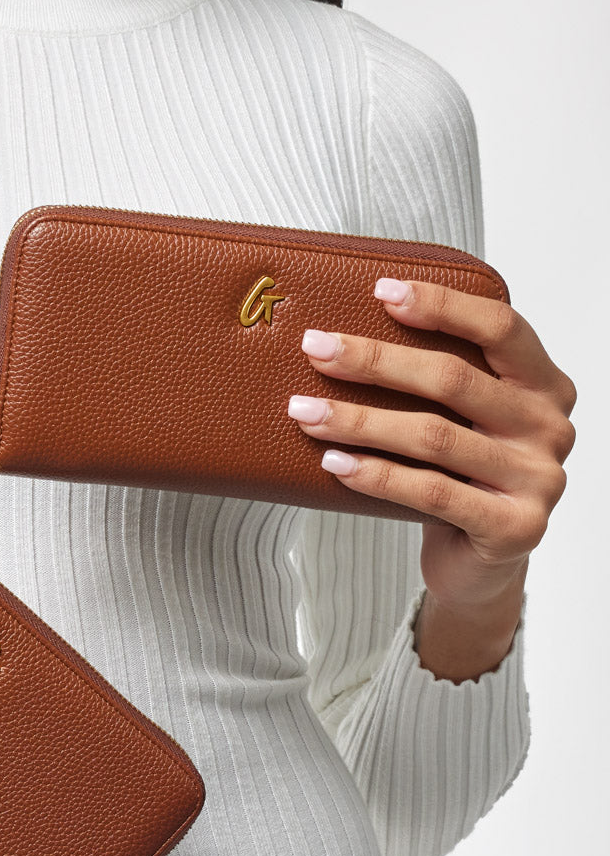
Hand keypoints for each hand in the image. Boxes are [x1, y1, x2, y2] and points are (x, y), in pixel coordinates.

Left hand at [290, 276, 576, 619]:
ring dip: (360, 421)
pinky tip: (335, 463)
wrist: (480, 565)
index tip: (380, 291)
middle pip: (453, 379)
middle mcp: (550, 427)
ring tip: (305, 412)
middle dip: (375, 361)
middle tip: (317, 349)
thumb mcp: (461, 422)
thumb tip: (346, 338)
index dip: (441, 306)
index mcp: (545, 386)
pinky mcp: (514, 527)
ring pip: (433, 437)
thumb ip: (440, 383)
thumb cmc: (461, 480)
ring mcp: (538, 479)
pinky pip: (431, 492)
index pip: (499, 329)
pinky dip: (377, 474)